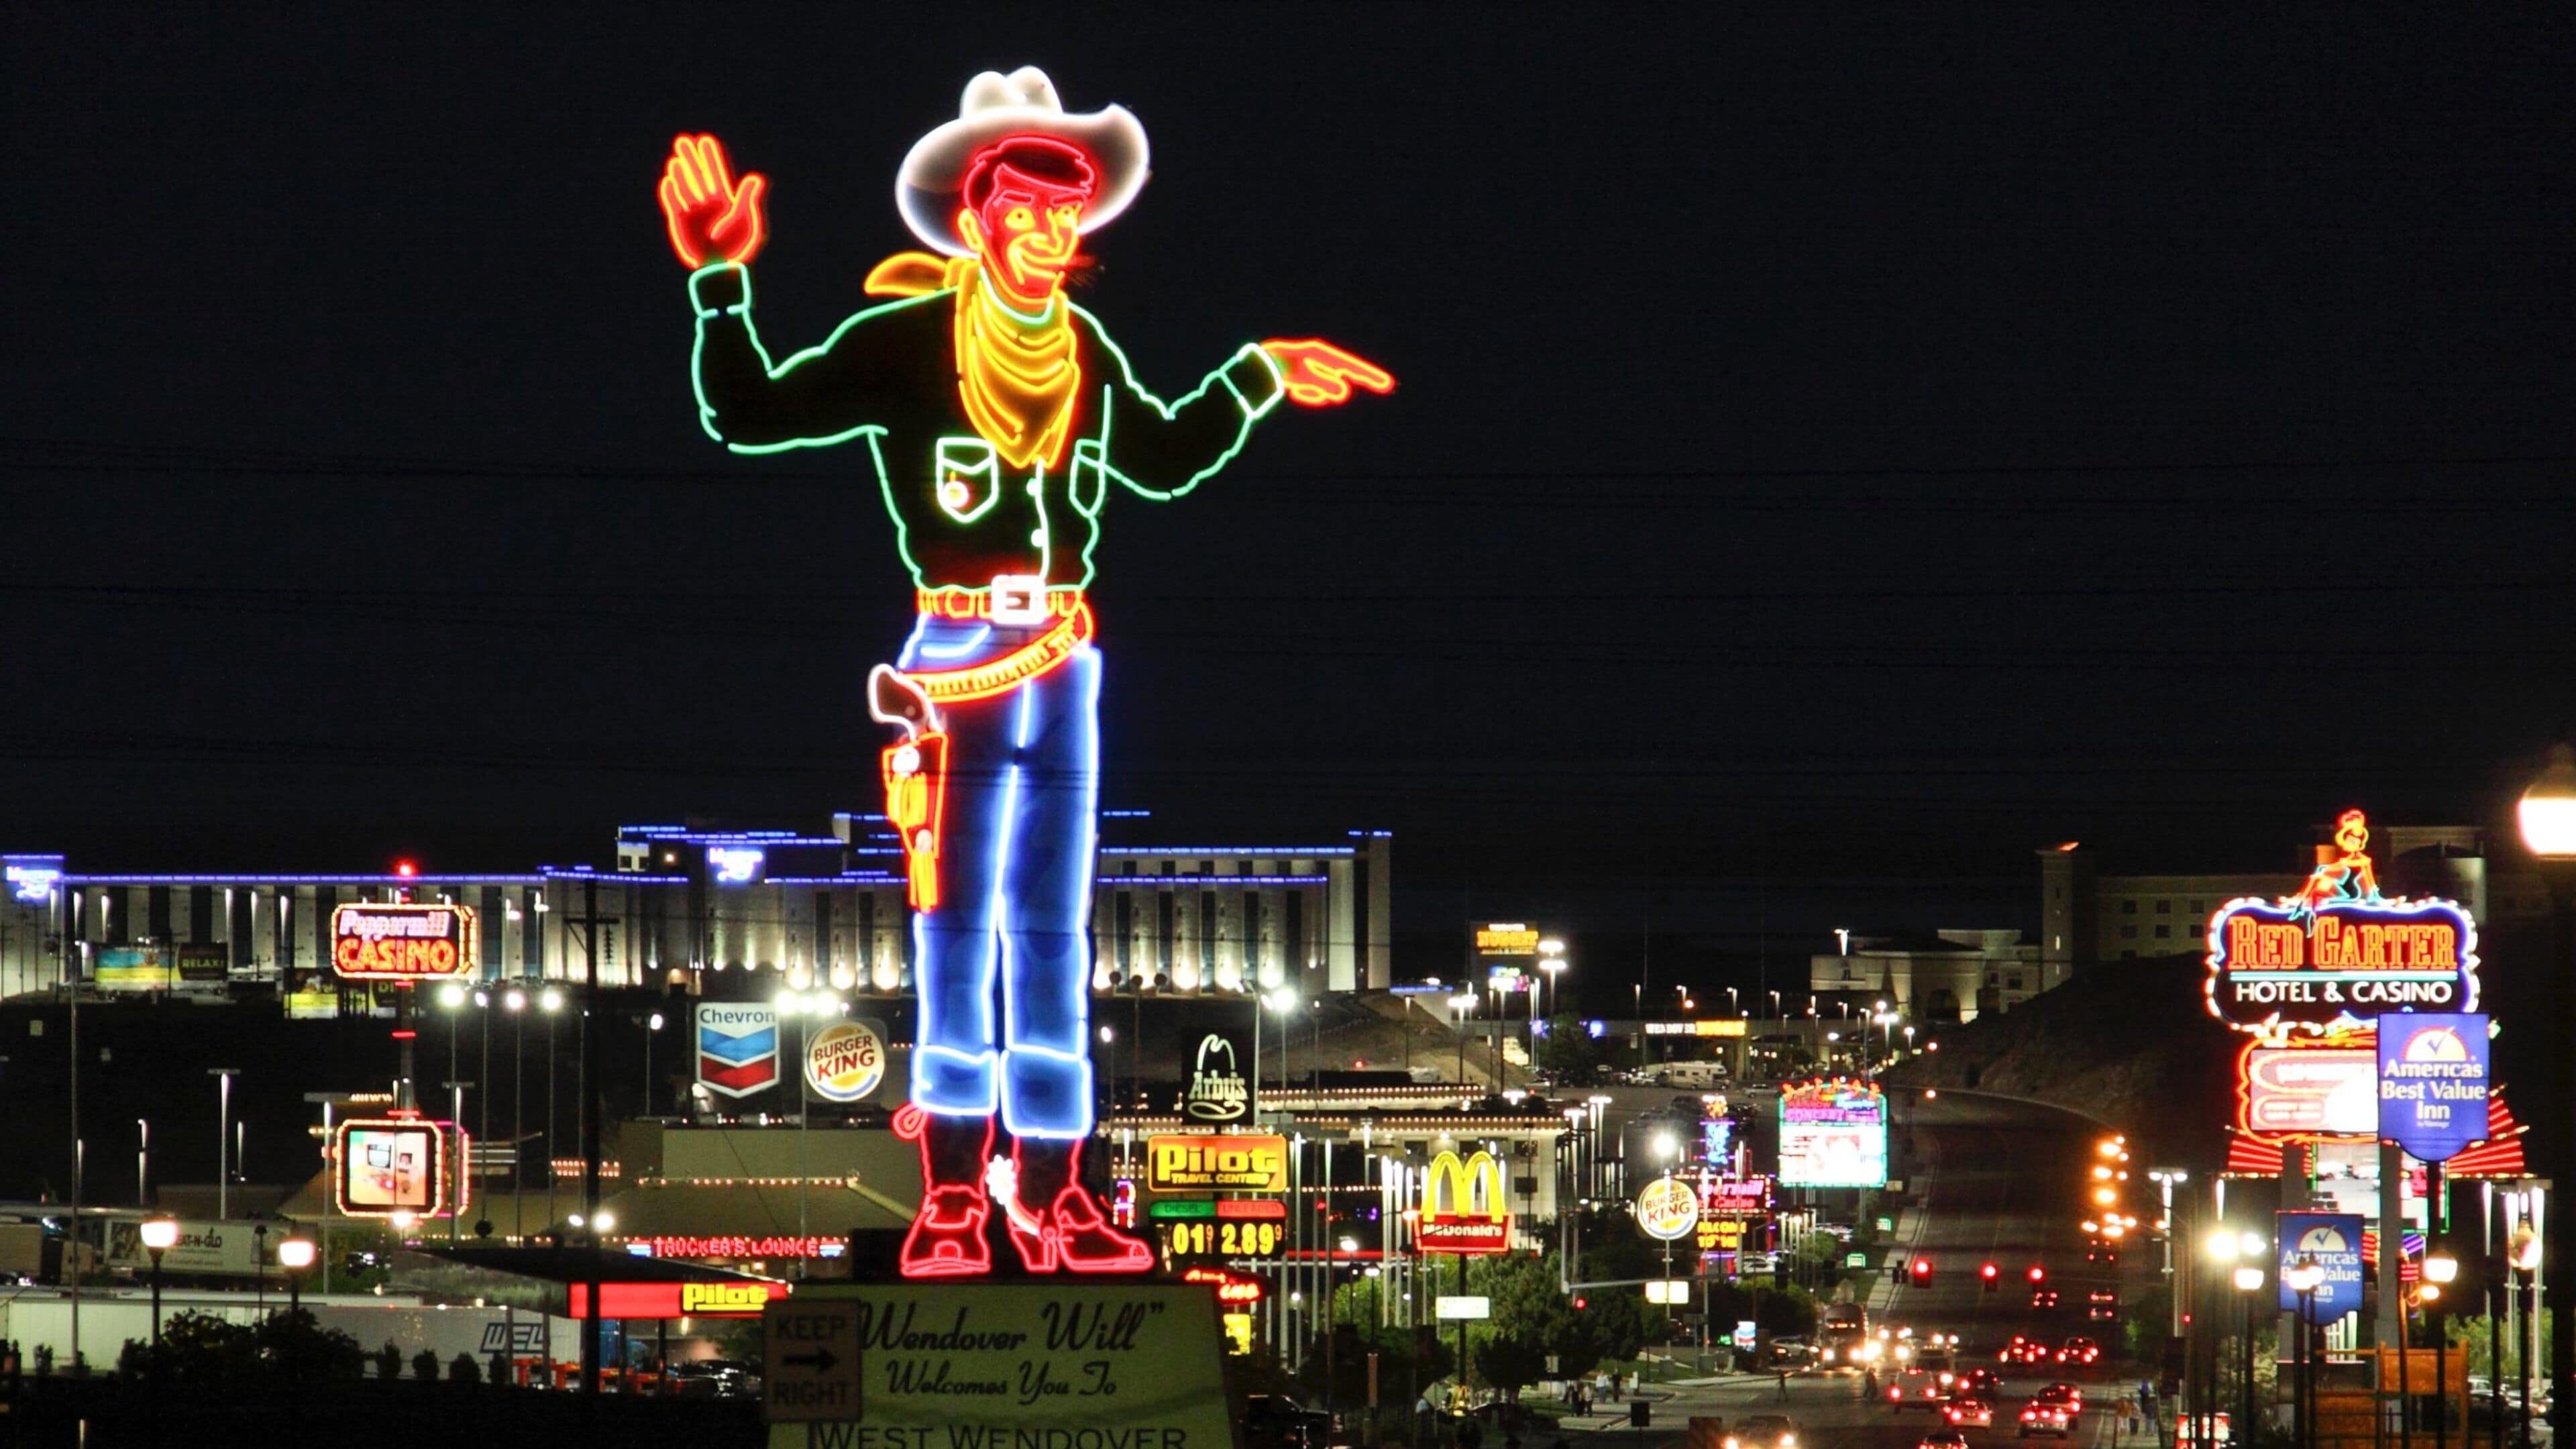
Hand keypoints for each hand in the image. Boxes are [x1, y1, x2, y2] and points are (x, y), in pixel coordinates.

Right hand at [658, 134, 767, 267]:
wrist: (719, 266)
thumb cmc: (735, 246)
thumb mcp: (745, 220)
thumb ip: (747, 198)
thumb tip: (756, 177)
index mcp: (724, 200)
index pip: (715, 173)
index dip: (710, 157)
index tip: (705, 140)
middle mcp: (707, 202)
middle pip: (697, 175)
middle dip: (691, 158)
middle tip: (683, 140)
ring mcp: (692, 211)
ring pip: (684, 186)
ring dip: (680, 173)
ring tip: (676, 160)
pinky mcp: (680, 221)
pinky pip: (673, 203)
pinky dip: (670, 192)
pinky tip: (669, 180)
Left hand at [1260, 338, 1394, 406]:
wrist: (1251, 367)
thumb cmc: (1275, 368)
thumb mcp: (1300, 377)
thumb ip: (1322, 383)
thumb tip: (1343, 392)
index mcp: (1318, 352)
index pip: (1349, 365)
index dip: (1368, 374)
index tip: (1386, 384)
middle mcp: (1316, 357)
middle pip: (1345, 370)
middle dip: (1360, 379)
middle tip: (1387, 386)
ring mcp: (1309, 366)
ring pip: (1326, 383)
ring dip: (1322, 389)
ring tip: (1309, 390)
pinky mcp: (1299, 375)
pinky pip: (1312, 388)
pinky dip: (1308, 393)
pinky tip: (1297, 393)